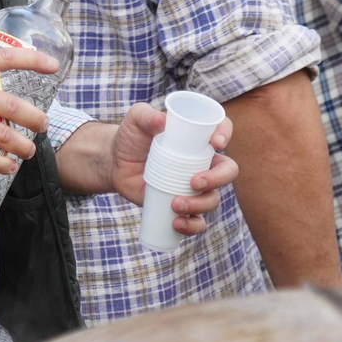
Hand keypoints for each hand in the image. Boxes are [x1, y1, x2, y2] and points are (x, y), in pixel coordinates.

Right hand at [0, 48, 55, 174]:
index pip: (3, 59)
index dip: (31, 60)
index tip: (52, 66)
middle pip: (11, 105)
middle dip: (34, 118)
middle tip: (44, 125)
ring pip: (1, 134)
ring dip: (22, 145)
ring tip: (30, 150)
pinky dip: (0, 163)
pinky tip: (8, 167)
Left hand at [109, 102, 235, 233]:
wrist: (115, 163)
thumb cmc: (130, 137)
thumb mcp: (135, 121)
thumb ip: (145, 115)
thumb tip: (162, 120)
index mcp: (197, 139)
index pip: (222, 130)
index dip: (226, 134)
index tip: (216, 143)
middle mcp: (202, 163)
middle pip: (227, 171)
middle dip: (217, 179)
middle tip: (193, 182)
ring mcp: (194, 187)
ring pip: (213, 199)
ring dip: (200, 205)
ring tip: (175, 204)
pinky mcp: (183, 206)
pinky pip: (198, 222)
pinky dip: (192, 226)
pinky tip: (176, 223)